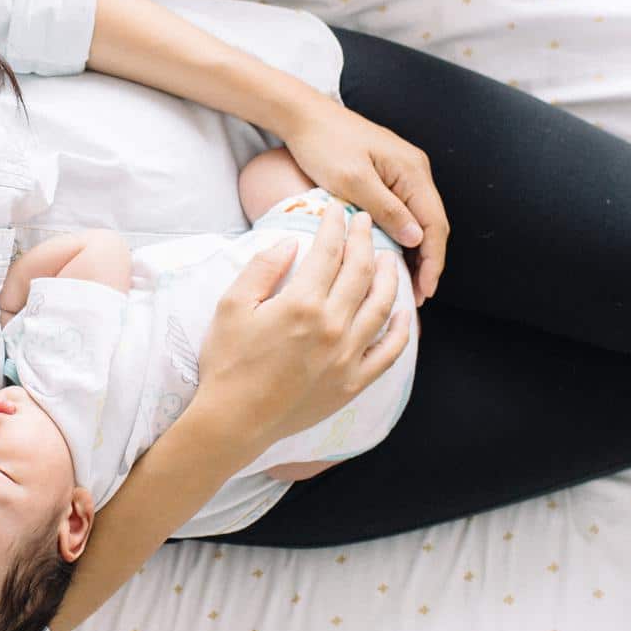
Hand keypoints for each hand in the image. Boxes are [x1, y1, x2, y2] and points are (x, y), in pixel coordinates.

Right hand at [195, 203, 410, 456]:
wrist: (234, 421)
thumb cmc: (227, 363)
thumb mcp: (231, 307)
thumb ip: (262, 269)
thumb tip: (290, 242)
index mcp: (301, 304)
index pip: (328, 252)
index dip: (334, 225)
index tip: (336, 209)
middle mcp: (332, 327)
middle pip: (359, 271)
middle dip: (363, 240)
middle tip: (364, 222)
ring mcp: (347, 356)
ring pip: (381, 306)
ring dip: (388, 277)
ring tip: (387, 259)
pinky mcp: (353, 382)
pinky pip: (389, 352)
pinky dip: (400, 330)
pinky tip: (403, 314)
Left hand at [275, 95, 448, 302]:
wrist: (303, 116)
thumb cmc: (323, 146)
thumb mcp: (352, 181)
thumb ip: (386, 209)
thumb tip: (417, 239)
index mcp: (412, 170)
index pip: (434, 224)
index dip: (432, 262)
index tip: (424, 292)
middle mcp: (415, 169)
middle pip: (432, 224)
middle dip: (428, 262)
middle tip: (417, 297)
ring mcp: (402, 170)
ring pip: (419, 219)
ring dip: (416, 252)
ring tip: (406, 284)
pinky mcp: (388, 173)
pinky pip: (404, 210)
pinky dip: (403, 235)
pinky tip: (392, 256)